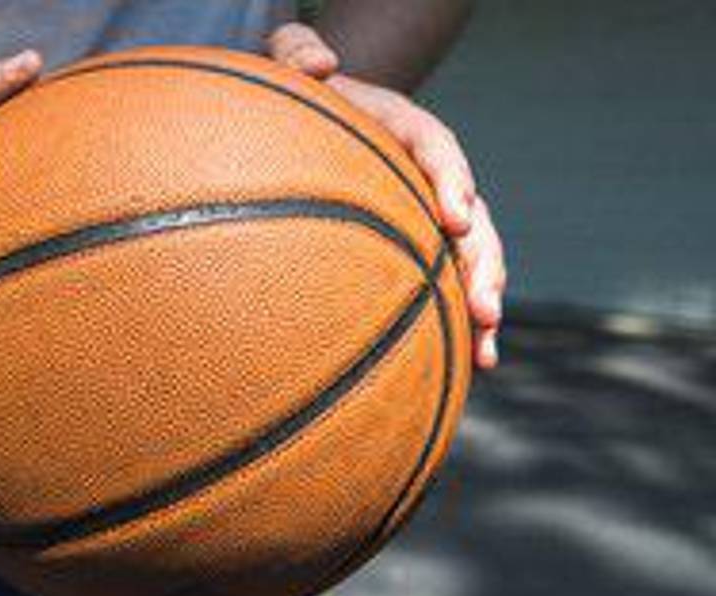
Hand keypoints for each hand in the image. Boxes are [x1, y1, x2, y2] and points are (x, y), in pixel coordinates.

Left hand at [268, 23, 504, 368]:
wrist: (303, 133)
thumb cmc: (292, 102)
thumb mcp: (283, 65)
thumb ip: (294, 52)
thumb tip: (319, 65)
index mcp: (402, 128)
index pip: (437, 147)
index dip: (451, 180)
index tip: (455, 217)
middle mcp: (428, 175)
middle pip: (473, 217)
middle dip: (482, 263)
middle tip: (484, 307)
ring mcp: (428, 216)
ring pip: (472, 259)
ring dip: (484, 302)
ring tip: (487, 349)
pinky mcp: (418, 250)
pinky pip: (448, 286)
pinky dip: (462, 324)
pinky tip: (474, 367)